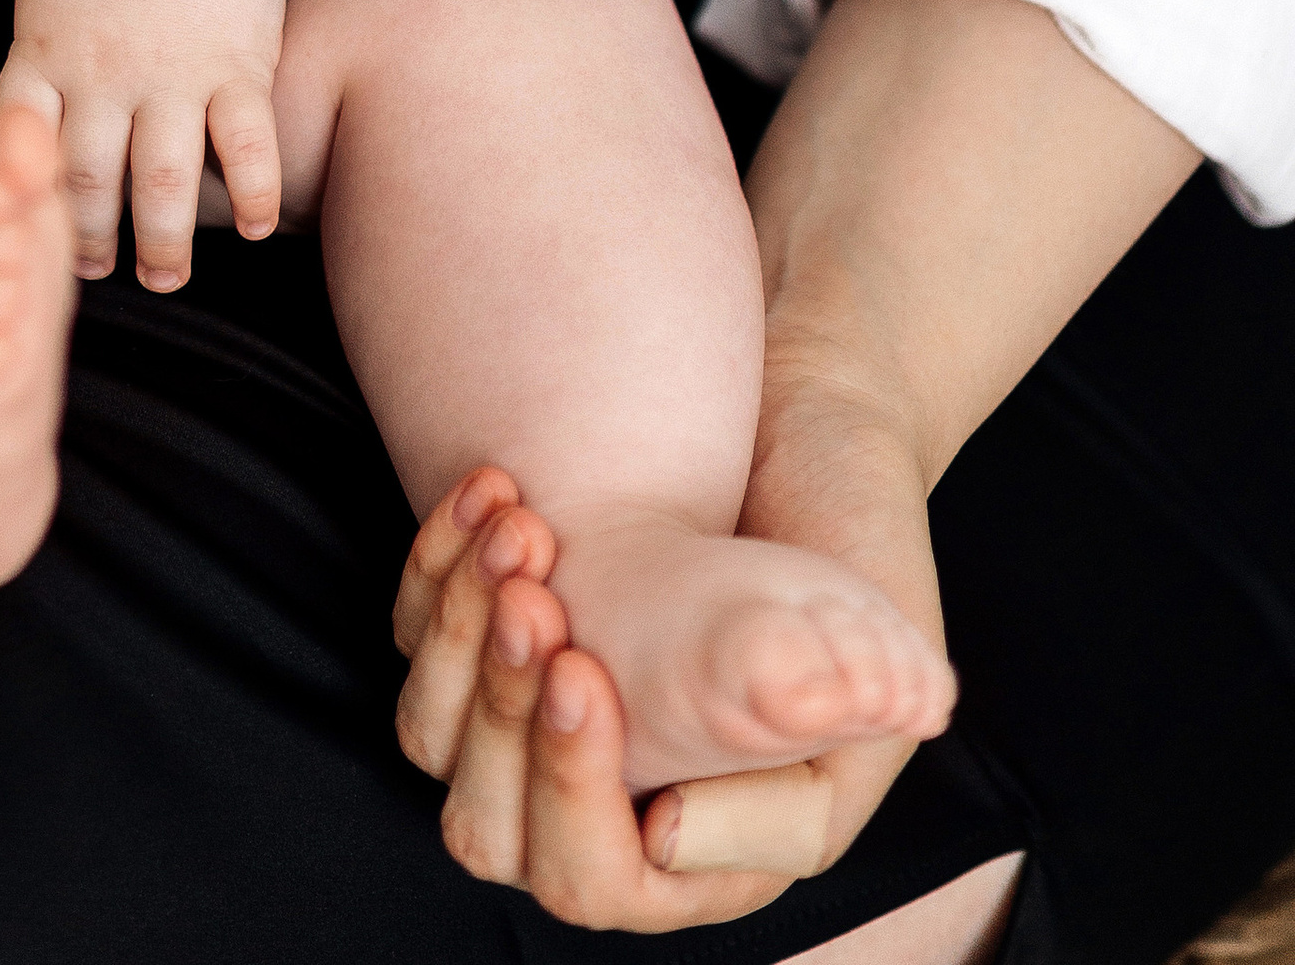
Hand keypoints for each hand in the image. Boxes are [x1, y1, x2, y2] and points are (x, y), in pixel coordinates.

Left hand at [0, 0, 301, 289]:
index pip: (25, 151)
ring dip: (164, 242)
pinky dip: (253, 194)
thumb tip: (30, 119)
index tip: (41, 237)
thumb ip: (43, 53)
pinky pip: (246, 146)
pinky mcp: (237, 63)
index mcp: (48, 53)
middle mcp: (105, 76)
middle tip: (105, 272)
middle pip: (91, 182)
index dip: (31, 204)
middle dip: (94, 240)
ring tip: (167, 276)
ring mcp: (173, 73)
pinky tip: (255, 227)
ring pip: (163, 181)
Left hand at [391, 391, 947, 925]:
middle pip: (491, 824)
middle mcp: (613, 791)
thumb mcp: (874, 652)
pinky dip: (439, 565)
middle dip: (499, 710)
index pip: (596, 880)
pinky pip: (420, 632)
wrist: (809, 416)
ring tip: (521, 529)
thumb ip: (811, 760)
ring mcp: (543, 713)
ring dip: (460, 633)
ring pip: (436, 732)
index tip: (585, 674)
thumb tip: (671, 831)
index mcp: (706, 838)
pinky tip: (491, 493)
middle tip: (536, 598)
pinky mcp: (499, 627)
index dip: (569, 794)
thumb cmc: (854, 543)